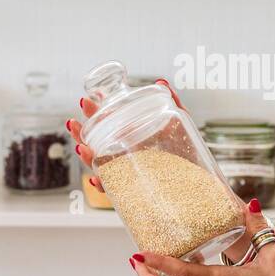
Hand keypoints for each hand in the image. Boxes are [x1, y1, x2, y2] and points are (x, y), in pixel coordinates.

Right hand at [66, 78, 184, 194]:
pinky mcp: (135, 193)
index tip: (87, 100)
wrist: (201, 185)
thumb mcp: (181, 126)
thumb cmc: (187, 156)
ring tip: (82, 148)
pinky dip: (103, 185)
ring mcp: (128, 174)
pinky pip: (114, 191)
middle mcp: (124, 156)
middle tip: (73, 123)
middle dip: (80, 134)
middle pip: (96, 144)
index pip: (107, 123)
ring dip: (87, 158)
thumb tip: (161, 82)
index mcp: (131, 138)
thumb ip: (172, 104)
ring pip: (100, 166)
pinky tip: (96, 179)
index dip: (94, 113)